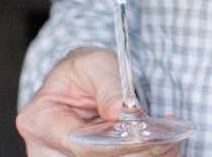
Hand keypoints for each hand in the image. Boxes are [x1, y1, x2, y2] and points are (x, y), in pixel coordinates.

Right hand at [16, 46, 181, 155]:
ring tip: (171, 143)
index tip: (146, 136)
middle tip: (168, 141)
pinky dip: (140, 155)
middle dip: (133, 153)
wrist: (83, 80)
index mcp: (40, 118)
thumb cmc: (83, 69)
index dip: (115, 144)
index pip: (79, 143)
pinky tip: (165, 146)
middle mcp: (46, 148)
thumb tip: (117, 111)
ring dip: (141, 156)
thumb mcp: (94, 63)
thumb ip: (107, 86)